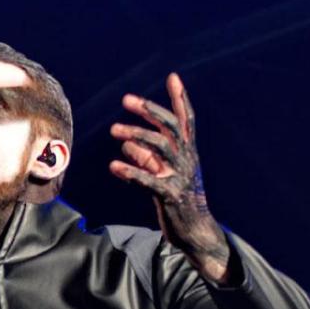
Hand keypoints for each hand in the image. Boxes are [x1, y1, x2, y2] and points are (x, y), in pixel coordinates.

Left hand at [109, 73, 230, 283]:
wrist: (195, 231)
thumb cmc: (178, 201)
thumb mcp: (162, 175)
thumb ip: (147, 158)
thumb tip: (127, 145)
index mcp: (187, 153)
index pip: (185, 120)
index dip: (180, 99)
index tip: (173, 77)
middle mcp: (187, 160)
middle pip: (170, 128)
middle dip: (148, 111)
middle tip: (126, 100)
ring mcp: (180, 177)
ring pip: (161, 147)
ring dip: (136, 135)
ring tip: (115, 131)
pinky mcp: (170, 195)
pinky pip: (149, 180)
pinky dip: (131, 172)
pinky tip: (114, 167)